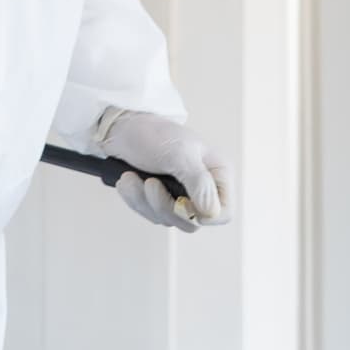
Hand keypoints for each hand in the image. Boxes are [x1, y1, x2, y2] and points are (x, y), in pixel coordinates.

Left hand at [94, 107, 229, 231]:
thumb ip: (199, 184)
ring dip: (144, 201)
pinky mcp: (161, 200)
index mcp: (217, 174)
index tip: (182, 204)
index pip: (225, 212)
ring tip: (132, 177)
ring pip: (169, 220)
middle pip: (192, 221)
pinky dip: (135, 199)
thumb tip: (211, 212)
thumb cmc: (156, 135)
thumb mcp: (180, 155)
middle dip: (165, 206)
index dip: (206, 216)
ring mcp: (181, 196)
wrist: (124, 129)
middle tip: (150, 183)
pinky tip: (129, 180)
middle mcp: (203, 188)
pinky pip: (151, 215)